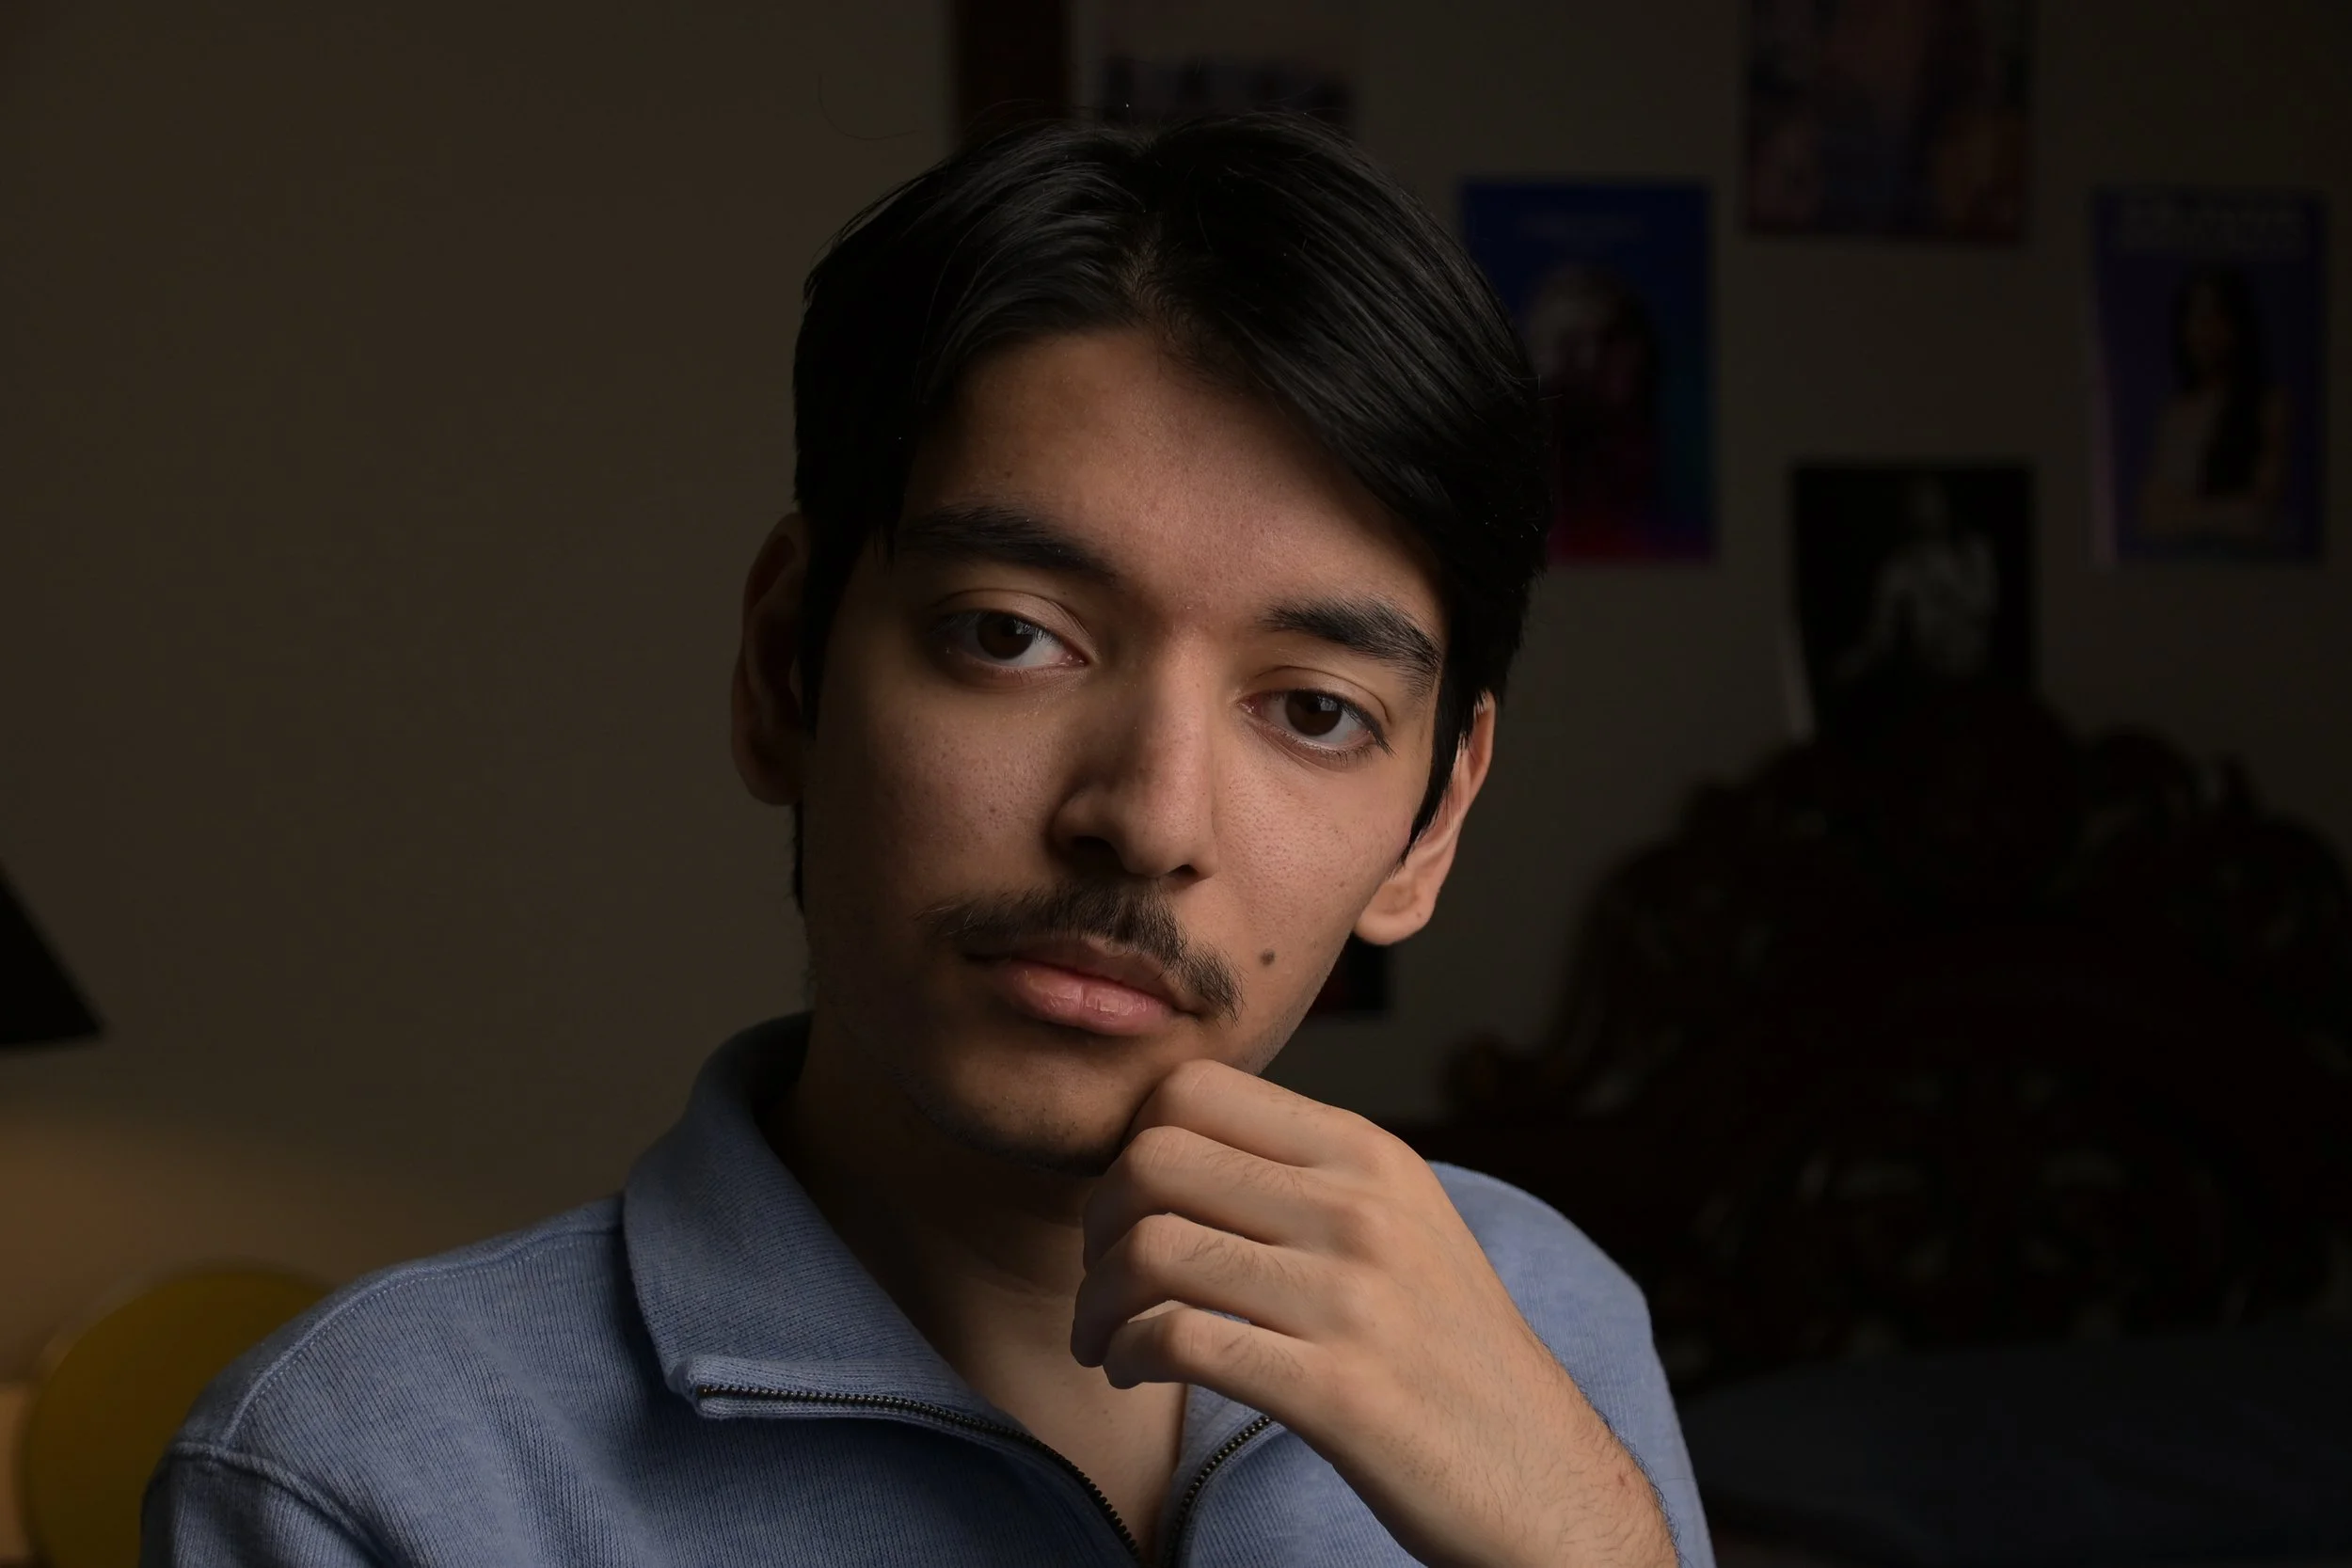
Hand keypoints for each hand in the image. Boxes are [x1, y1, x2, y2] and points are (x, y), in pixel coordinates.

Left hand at [1072, 1059, 1674, 1567]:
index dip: (1130, 1144)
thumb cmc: (1448, 1356)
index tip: (1131, 1208)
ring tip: (1108, 1341)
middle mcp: (1360, 1208)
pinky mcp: (1337, 1390)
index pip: (1193, 1088)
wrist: (1543, 1479)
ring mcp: (1351, 1297)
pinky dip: (1127, 1355)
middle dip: (1097, 1224)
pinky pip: (1177, 1339)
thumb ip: (1306, 1172)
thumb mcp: (1402, 1222)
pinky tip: (1133, 1375)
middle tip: (1104, 1281)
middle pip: (1152, 1160)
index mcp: (1367, 1154)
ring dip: (1098, 1304)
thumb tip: (1178, 1134)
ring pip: (1151, 1248)